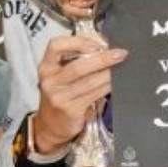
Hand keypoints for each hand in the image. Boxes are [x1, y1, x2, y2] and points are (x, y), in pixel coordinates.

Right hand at [33, 31, 126, 149]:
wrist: (51, 125)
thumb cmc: (61, 94)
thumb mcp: (60, 75)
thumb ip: (76, 58)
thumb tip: (103, 44)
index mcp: (46, 67)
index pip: (56, 46)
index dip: (77, 41)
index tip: (96, 43)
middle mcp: (50, 81)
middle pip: (78, 66)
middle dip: (103, 58)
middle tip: (120, 53)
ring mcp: (59, 97)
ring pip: (90, 81)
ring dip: (109, 73)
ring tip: (121, 66)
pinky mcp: (71, 110)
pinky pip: (95, 94)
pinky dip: (107, 86)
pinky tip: (115, 82)